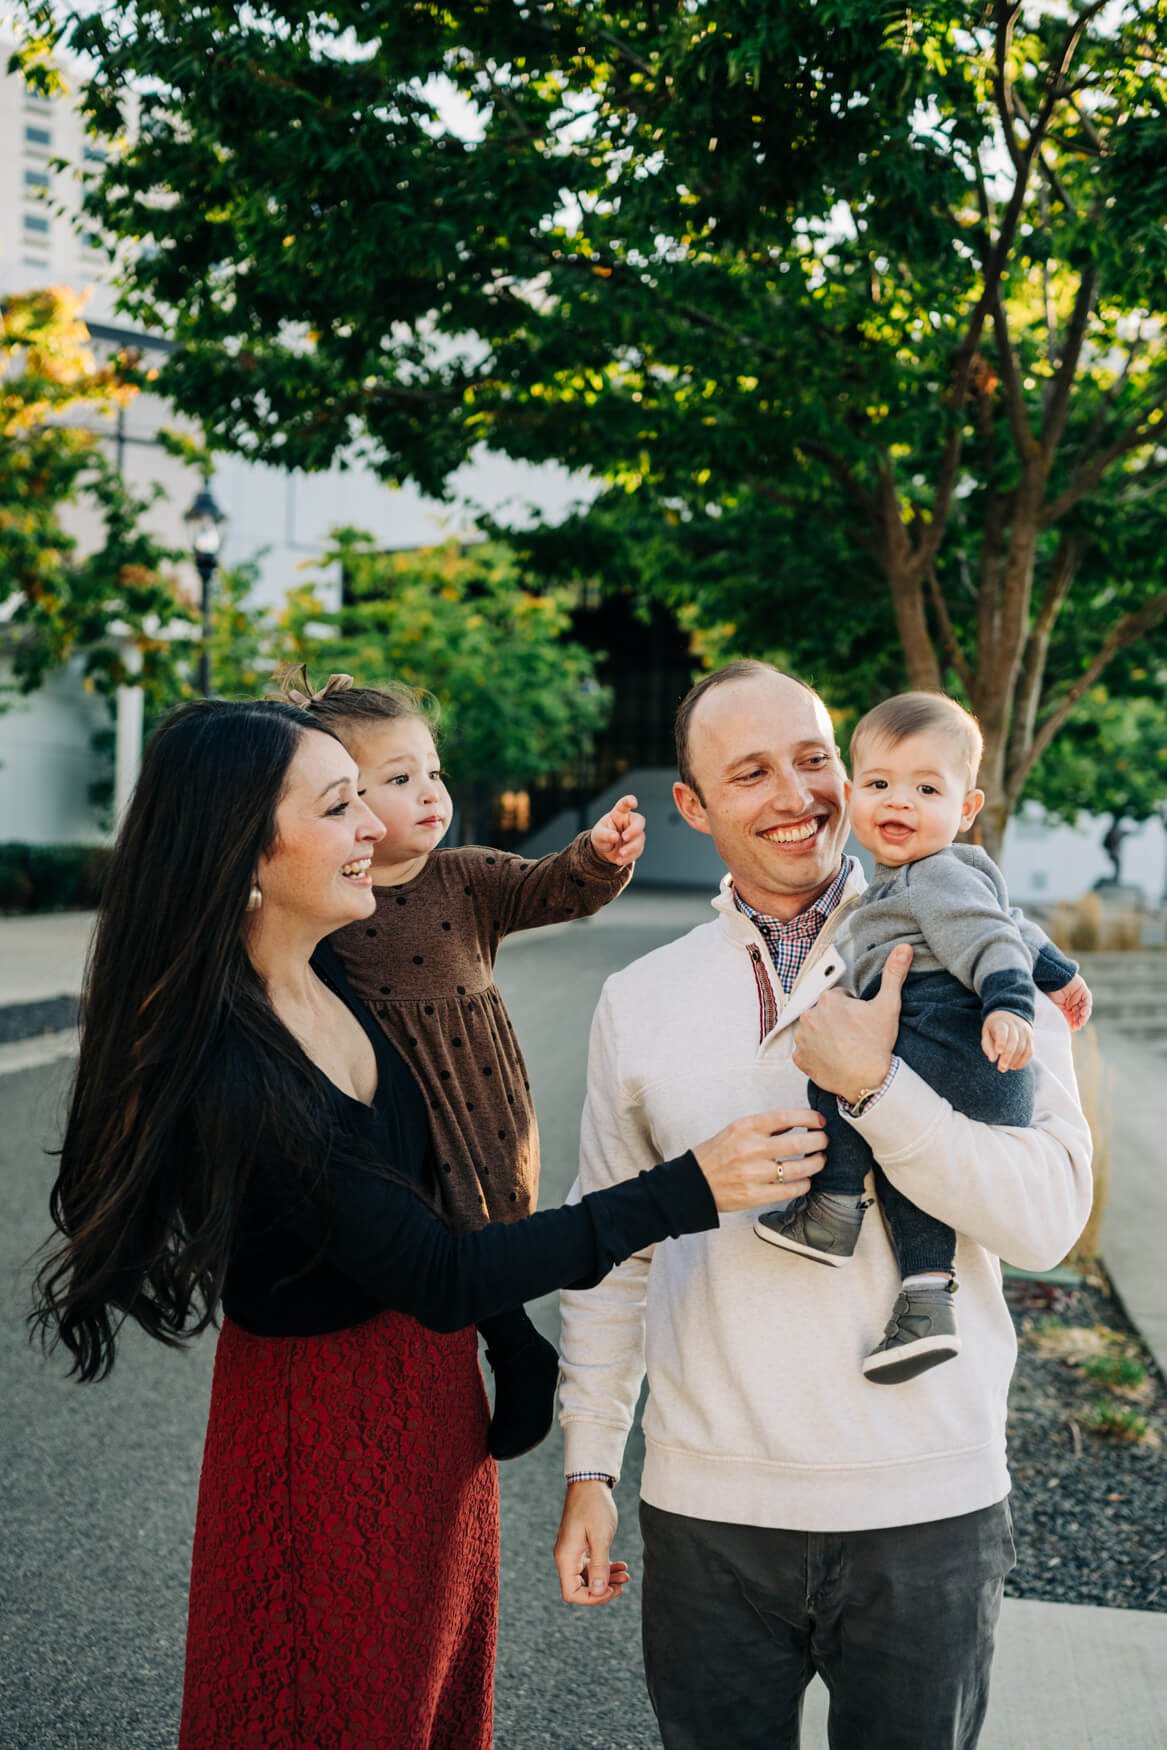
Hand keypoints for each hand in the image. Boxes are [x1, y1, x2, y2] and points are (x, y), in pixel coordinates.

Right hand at [554, 1480, 627, 1605]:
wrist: (590, 1482)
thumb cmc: (594, 1506)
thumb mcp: (600, 1536)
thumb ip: (600, 1565)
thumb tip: (599, 1591)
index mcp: (566, 1557)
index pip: (573, 1593)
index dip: (593, 1598)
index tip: (612, 1589)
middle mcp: (566, 1557)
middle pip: (581, 1587)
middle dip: (603, 1589)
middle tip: (623, 1583)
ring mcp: (573, 1551)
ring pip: (588, 1576)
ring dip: (606, 1579)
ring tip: (626, 1574)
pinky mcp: (580, 1545)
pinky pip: (591, 1565)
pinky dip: (605, 1567)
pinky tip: (620, 1565)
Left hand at [590, 794, 644, 866]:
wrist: (604, 851)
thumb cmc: (601, 836)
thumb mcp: (598, 835)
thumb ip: (605, 834)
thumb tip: (616, 837)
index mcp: (619, 814)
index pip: (624, 805)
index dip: (629, 801)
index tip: (633, 803)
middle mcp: (630, 822)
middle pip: (639, 822)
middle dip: (634, 830)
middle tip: (624, 837)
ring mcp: (636, 834)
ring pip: (640, 839)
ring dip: (630, 848)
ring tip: (620, 854)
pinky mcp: (638, 846)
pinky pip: (638, 851)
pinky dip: (629, 857)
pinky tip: (619, 860)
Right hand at [690, 1107, 826, 1209]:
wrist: (693, 1183)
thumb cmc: (716, 1154)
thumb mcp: (736, 1130)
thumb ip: (764, 1126)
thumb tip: (797, 1121)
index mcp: (745, 1128)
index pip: (785, 1117)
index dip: (809, 1117)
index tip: (820, 1121)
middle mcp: (751, 1149)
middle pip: (798, 1143)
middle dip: (819, 1141)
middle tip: (824, 1141)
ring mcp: (754, 1174)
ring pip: (799, 1169)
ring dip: (816, 1163)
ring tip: (820, 1159)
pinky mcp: (755, 1196)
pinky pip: (790, 1190)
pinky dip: (804, 1184)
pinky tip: (806, 1180)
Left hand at [792, 944, 913, 1104]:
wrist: (868, 1081)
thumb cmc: (877, 1043)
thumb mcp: (888, 1006)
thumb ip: (894, 974)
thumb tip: (905, 947)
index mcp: (828, 999)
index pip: (838, 998)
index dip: (851, 1009)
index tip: (860, 1021)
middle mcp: (809, 1015)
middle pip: (823, 1013)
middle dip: (836, 1020)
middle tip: (853, 1035)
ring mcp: (802, 1038)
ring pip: (813, 1030)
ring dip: (824, 1035)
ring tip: (843, 1047)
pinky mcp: (799, 1058)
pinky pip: (805, 1051)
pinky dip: (815, 1054)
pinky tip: (832, 1058)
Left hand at [981, 1010, 1033, 1071]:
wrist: (1009, 1015)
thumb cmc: (994, 1028)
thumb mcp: (986, 1032)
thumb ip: (987, 1045)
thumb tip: (992, 1059)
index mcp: (1002, 1022)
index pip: (1003, 1032)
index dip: (1001, 1042)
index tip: (999, 1052)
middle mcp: (1015, 1025)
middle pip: (1014, 1042)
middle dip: (1008, 1057)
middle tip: (1001, 1069)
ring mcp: (1025, 1031)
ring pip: (1023, 1048)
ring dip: (1014, 1061)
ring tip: (1005, 1068)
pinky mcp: (1030, 1038)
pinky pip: (1030, 1052)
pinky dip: (1023, 1062)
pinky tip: (1014, 1066)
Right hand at [1049, 973, 1092, 1031]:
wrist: (1051, 976)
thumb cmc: (1049, 991)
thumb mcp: (1053, 1006)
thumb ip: (1060, 1015)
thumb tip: (1066, 1027)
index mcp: (1064, 1007)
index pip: (1072, 1017)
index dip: (1074, 1023)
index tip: (1074, 1029)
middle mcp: (1072, 1002)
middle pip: (1079, 1014)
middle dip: (1079, 1020)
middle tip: (1078, 1026)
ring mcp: (1078, 996)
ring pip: (1084, 1009)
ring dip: (1083, 1016)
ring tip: (1081, 1020)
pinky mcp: (1083, 990)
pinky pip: (1087, 1000)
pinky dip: (1086, 1007)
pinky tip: (1083, 1012)